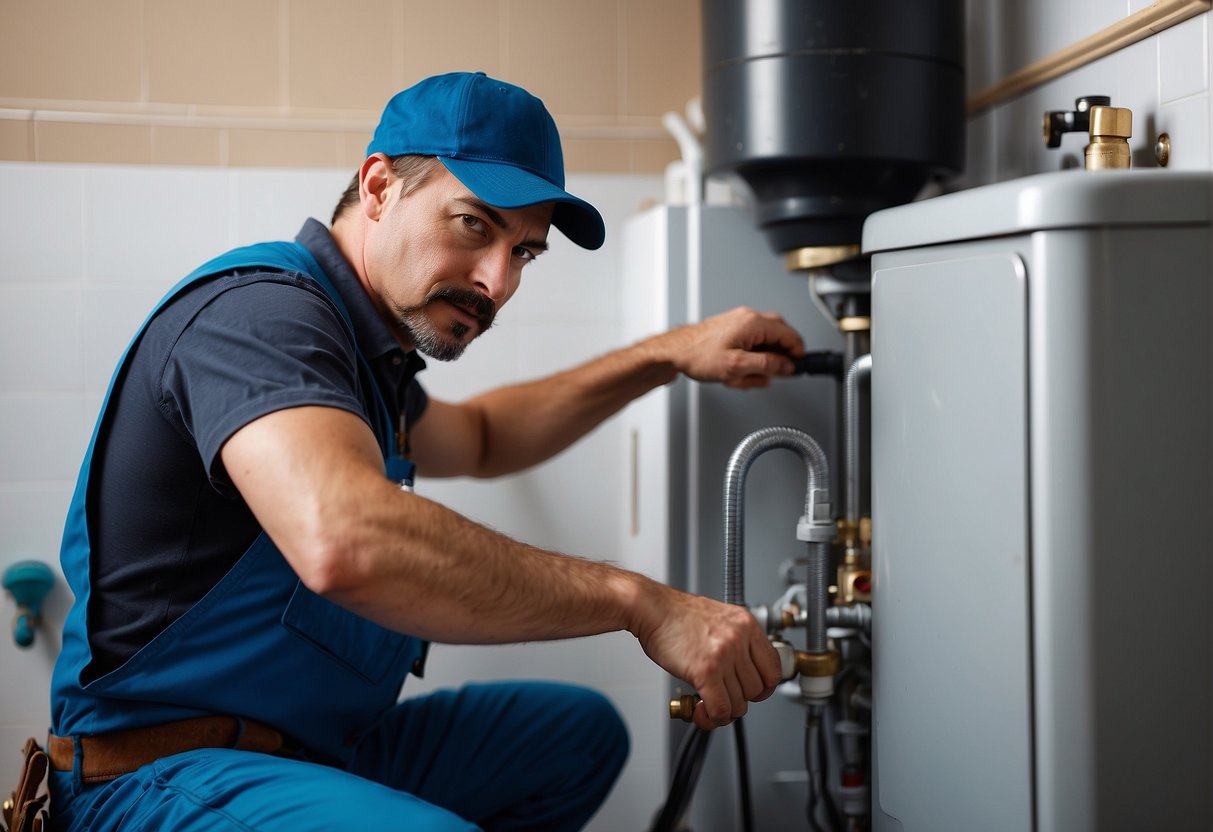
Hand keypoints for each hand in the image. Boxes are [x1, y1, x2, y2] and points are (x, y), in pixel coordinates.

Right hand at [632, 585, 781, 728]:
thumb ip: (735, 642)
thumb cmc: (676, 614)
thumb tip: (741, 674)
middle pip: (757, 689)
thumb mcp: (718, 618)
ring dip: (723, 711)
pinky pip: (720, 708)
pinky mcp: (706, 671)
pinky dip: (712, 717)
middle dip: (739, 700)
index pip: (773, 668)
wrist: (650, 608)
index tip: (752, 692)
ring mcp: (724, 655)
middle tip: (722, 697)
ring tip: (708, 705)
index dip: (764, 687)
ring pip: (739, 703)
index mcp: (746, 624)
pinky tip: (701, 711)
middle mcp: (739, 639)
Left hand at [657, 307, 805, 388]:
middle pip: (779, 337)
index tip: (797, 367)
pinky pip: (750, 344)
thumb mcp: (737, 366)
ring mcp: (739, 323)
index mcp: (753, 323)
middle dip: (777, 359)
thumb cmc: (698, 355)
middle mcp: (747, 318)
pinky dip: (749, 360)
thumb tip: (787, 366)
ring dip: (760, 362)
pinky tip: (737, 375)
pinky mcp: (731, 330)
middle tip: (772, 375)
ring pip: (764, 343)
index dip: (797, 354)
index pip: (789, 335)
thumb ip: (767, 365)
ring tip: (745, 378)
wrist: (674, 352)